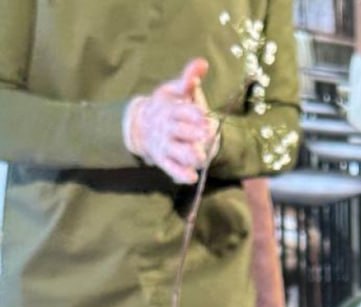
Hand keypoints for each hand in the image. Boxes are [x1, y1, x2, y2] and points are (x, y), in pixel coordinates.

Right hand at [123, 58, 216, 183]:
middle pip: (180, 131)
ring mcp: (165, 146)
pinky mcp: (165, 161)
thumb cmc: (166, 107)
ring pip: (177, 152)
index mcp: (170, 109)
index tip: (203, 115)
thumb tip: (203, 63)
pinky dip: (181, 174)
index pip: (181, 111)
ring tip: (201, 158)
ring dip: (189, 155)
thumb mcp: (174, 91)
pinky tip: (192, 178)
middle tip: (207, 135)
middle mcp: (167, 129)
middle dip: (193, 133)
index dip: (192, 114)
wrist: (142, 126)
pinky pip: (172, 170)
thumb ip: (188, 79)